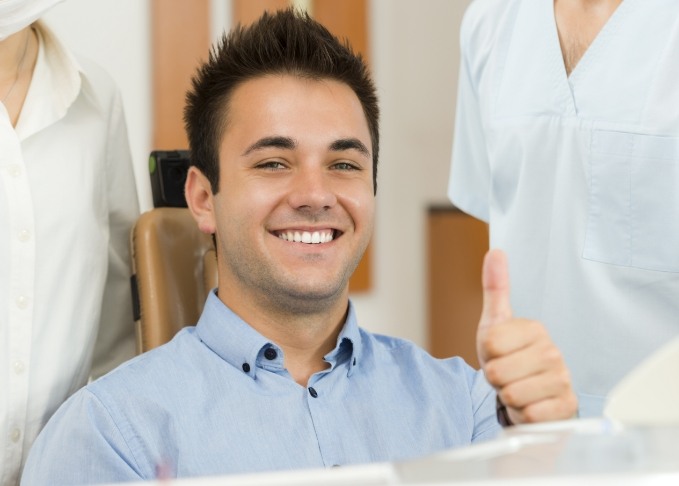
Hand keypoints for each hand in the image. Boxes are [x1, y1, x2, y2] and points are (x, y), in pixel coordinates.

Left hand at [477, 249, 577, 423]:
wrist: (533, 394)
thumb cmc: (511, 356)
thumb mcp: (496, 323)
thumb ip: (495, 288)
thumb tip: (495, 252)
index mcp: (535, 329)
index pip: (488, 343)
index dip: (486, 353)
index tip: (498, 353)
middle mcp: (552, 352)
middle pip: (496, 372)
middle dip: (495, 378)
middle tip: (507, 374)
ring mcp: (562, 380)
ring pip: (510, 394)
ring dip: (508, 397)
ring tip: (518, 387)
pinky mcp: (565, 408)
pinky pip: (527, 415)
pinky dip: (523, 415)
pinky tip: (531, 404)